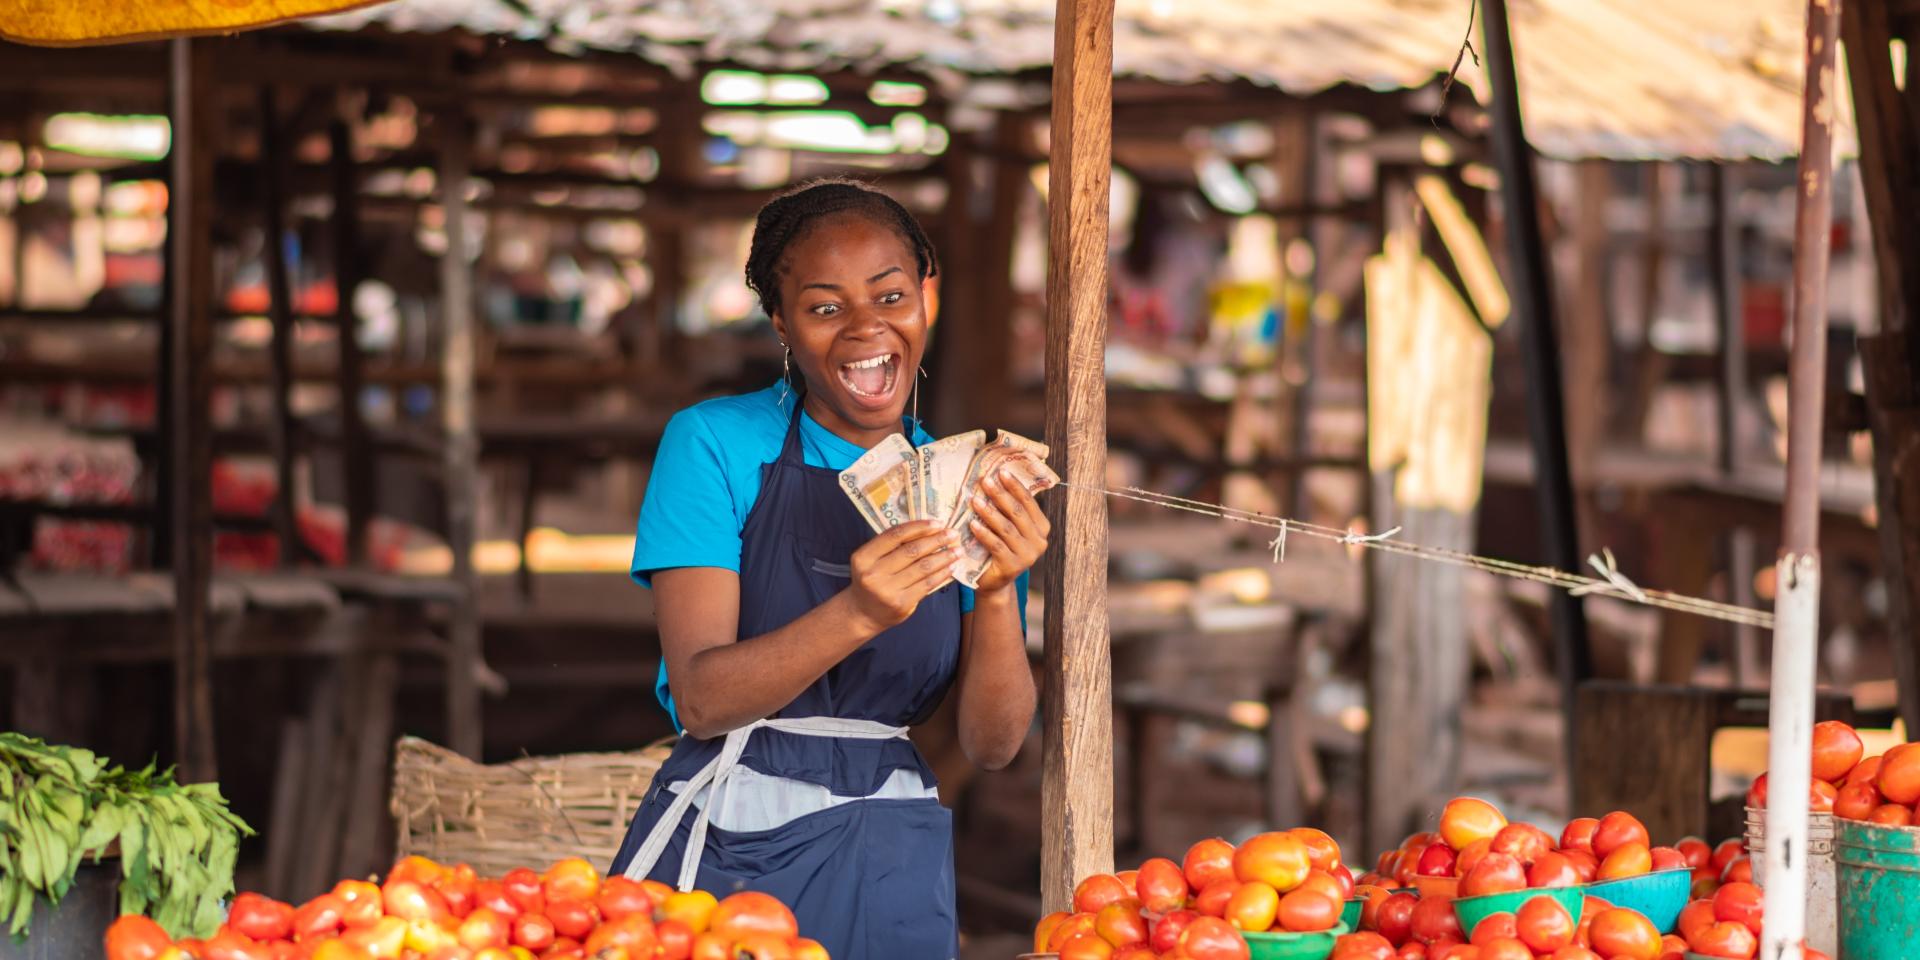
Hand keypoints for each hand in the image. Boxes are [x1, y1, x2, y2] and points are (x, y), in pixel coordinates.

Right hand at [845, 521, 961, 632]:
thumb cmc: (872, 580)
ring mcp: (887, 590)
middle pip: (911, 551)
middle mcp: (873, 573)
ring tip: (958, 551)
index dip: (918, 527)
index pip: (895, 535)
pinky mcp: (901, 604)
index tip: (937, 523)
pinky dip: (942, 574)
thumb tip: (928, 530)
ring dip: (944, 557)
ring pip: (922, 567)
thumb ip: (892, 547)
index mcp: (863, 557)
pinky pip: (927, 584)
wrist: (864, 613)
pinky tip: (951, 567)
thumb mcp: (872, 560)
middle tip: (953, 534)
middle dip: (936, 540)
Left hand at [966, 467, 1050, 593]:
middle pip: (1017, 513)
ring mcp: (1027, 556)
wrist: (995, 581)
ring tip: (974, 500)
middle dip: (1000, 495)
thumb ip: (1008, 509)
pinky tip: (972, 523)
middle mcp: (1039, 541)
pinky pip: (996, 545)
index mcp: (1042, 527)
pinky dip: (984, 533)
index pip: (1028, 502)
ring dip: (989, 512)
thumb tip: (995, 477)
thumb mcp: (1009, 527)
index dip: (1015, 486)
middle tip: (985, 481)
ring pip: (1007, 528)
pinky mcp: (1013, 567)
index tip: (1001, 471)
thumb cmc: (1000, 548)